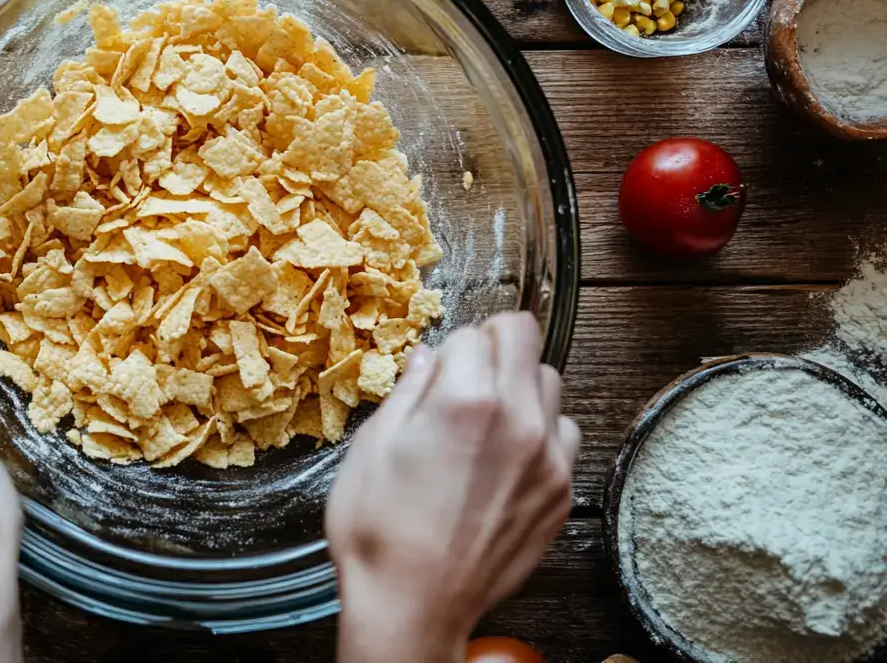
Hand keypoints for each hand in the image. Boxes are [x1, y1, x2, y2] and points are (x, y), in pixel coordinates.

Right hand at [327, 312, 579, 662]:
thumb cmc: (379, 532)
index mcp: (466, 400)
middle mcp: (518, 420)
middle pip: (525, 340)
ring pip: (552, 383)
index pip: (477, 331)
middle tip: (462, 382)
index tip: (438, 369)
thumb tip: (429, 358)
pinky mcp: (560, 493)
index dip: (451, 345)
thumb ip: (409, 392)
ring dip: (521, 387)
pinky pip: (565, 435)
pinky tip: (506, 457)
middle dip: (491, 349)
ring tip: (486, 421)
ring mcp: (548, 458)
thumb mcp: (372, 447)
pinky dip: (541, 432)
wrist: (412, 607)